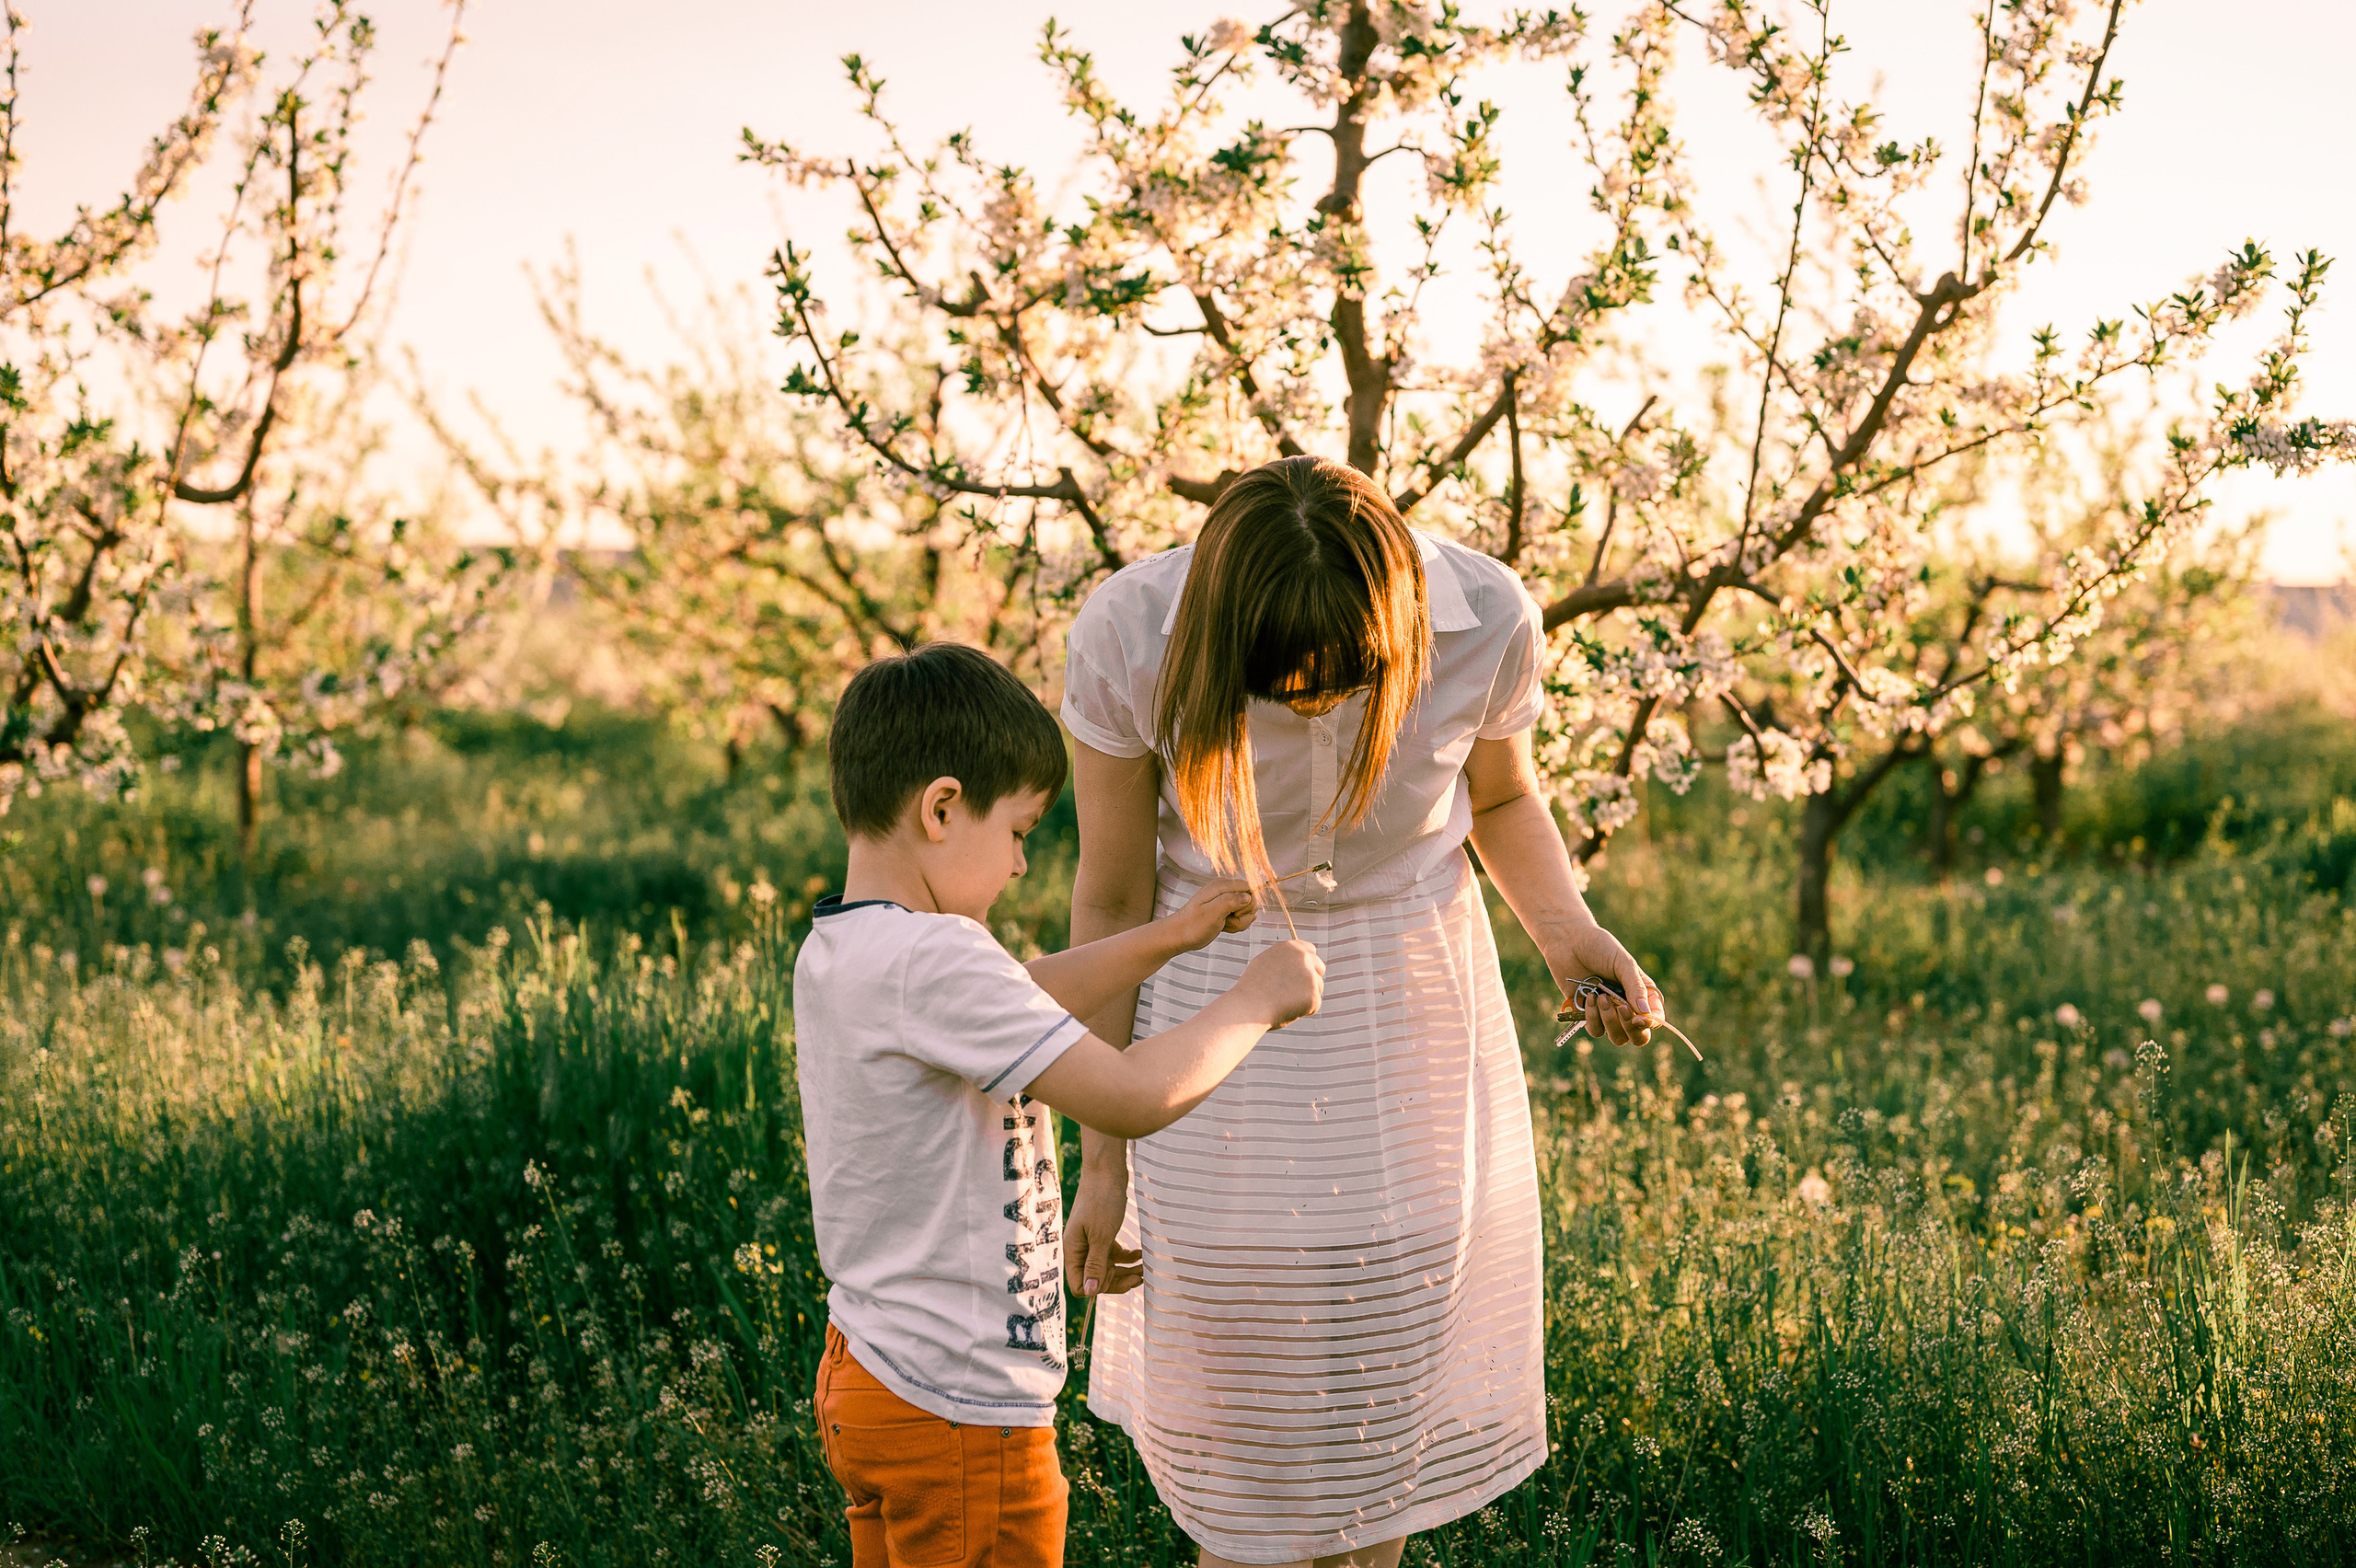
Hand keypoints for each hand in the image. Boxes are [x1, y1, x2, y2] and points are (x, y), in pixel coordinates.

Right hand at [1065, 1167, 1140, 1297]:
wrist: (1107, 1170)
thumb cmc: (1101, 1201)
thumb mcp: (1101, 1236)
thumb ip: (1096, 1265)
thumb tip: (1090, 1292)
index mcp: (1073, 1251)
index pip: (1081, 1285)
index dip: (1099, 1287)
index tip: (1120, 1278)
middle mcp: (1080, 1250)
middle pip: (1096, 1279)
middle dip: (1118, 1281)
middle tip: (1140, 1276)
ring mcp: (1091, 1242)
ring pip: (1107, 1267)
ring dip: (1126, 1271)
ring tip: (1145, 1269)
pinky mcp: (1103, 1234)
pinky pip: (1114, 1254)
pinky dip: (1127, 1257)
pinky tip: (1140, 1255)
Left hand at [1163, 878, 1258, 951]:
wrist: (1180, 935)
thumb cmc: (1193, 925)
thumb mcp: (1211, 913)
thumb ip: (1230, 902)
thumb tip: (1247, 896)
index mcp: (1221, 886)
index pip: (1250, 889)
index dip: (1248, 904)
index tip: (1233, 913)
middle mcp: (1226, 890)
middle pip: (1251, 901)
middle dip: (1243, 916)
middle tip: (1226, 921)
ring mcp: (1227, 900)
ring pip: (1248, 911)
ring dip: (1239, 923)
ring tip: (1223, 925)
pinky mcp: (1227, 910)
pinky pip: (1243, 917)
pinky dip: (1236, 925)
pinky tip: (1224, 927)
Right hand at [1236, 938, 1323, 1027]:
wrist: (1248, 1007)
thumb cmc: (1252, 989)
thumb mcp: (1265, 963)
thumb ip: (1284, 960)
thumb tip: (1296, 962)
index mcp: (1290, 947)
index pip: (1310, 950)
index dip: (1308, 963)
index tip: (1303, 972)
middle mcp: (1303, 958)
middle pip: (1320, 967)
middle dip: (1312, 979)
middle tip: (1295, 992)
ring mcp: (1310, 976)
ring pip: (1318, 987)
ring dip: (1307, 996)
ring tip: (1283, 1002)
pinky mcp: (1313, 995)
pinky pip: (1314, 1005)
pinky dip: (1304, 1010)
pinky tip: (1286, 1010)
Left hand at [1546, 921, 1662, 1047]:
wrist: (1569, 941)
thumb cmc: (1600, 947)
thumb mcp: (1623, 963)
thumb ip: (1635, 987)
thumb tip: (1645, 1013)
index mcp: (1642, 994)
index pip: (1654, 1019)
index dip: (1649, 1024)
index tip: (1638, 1019)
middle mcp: (1627, 1007)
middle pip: (1638, 1036)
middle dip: (1631, 1029)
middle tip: (1621, 1009)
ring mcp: (1608, 1013)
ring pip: (1617, 1037)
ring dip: (1610, 1021)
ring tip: (1601, 997)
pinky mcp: (1588, 1015)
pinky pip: (1595, 1030)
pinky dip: (1592, 1017)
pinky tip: (1589, 997)